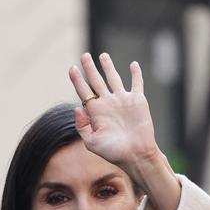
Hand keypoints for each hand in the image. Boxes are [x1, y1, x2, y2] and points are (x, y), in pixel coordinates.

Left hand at [69, 53, 180, 209]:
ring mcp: (123, 101)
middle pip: (96, 81)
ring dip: (108, 66)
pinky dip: (136, 74)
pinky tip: (133, 64)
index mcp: (96, 112)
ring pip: (114, 78)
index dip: (77, 80)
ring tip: (102, 55)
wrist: (136, 155)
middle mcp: (108, 104)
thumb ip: (82, 127)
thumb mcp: (91, 143)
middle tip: (84, 56)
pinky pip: (137, 83)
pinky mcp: (138, 100)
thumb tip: (78, 108)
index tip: (71, 69)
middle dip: (89, 68)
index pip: (84, 92)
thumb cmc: (114, 152)